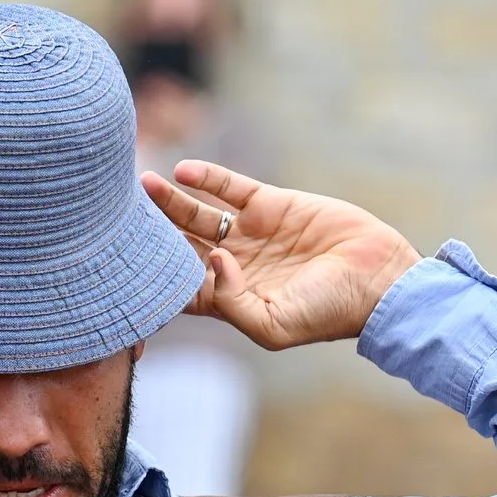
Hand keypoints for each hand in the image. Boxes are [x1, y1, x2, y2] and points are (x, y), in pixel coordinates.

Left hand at [140, 162, 421, 349]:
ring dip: (170, 201)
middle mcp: (233, 265)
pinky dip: (207, 177)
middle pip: (178, 246)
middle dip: (150, 233)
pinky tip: (182, 171)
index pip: (177, 288)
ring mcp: (251, 233)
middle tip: (118, 215)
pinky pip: (231, 187)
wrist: (378, 281)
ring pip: (198, 213)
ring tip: (143, 184)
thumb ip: (232, 301)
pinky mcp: (272, 205)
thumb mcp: (273, 325)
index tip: (120, 264)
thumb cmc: (327, 313)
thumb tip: (209, 261)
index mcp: (228, 299)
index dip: (150, 277)